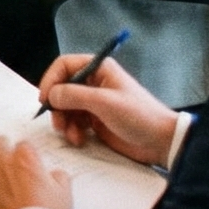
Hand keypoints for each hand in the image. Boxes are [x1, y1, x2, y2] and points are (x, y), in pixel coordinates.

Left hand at [0, 137, 71, 208]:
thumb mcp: (63, 194)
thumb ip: (59, 177)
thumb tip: (57, 174)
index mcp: (26, 159)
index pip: (23, 145)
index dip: (25, 153)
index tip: (26, 159)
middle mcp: (4, 161)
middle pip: (0, 144)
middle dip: (4, 148)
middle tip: (6, 157)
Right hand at [37, 53, 181, 165]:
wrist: (162, 142)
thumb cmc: (138, 115)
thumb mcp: (104, 102)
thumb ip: (74, 95)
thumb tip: (51, 95)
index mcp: (98, 69)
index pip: (64, 66)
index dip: (51, 80)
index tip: (45, 99)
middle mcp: (94, 83)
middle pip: (62, 88)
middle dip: (57, 106)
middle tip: (58, 123)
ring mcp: (95, 103)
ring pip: (67, 107)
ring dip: (64, 121)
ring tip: (71, 135)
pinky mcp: (97, 121)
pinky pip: (75, 122)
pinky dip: (73, 131)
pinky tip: (79, 140)